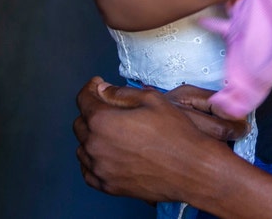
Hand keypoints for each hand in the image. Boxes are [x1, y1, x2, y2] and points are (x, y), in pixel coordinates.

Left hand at [73, 77, 236, 201]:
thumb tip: (102, 89)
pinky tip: (107, 154)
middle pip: (80, 123)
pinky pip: (88, 171)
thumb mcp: (152, 99)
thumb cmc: (175, 133)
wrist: (191, 169)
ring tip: (111, 132)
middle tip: (109, 108)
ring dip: (92, 137)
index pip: (83, 99)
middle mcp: (95, 145)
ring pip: (83, 148)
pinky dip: (93, 161)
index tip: (98, 85)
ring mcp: (100, 168)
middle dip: (91, 111)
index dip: (90, 88)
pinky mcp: (108, 185)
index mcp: (102, 121)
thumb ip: (120, 92)